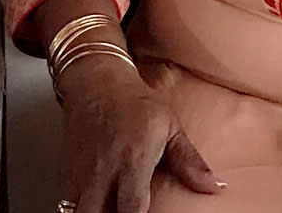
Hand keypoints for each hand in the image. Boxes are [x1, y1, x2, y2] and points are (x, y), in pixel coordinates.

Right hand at [57, 56, 223, 212]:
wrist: (98, 82)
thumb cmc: (135, 102)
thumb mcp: (170, 126)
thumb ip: (190, 162)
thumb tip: (215, 187)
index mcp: (133, 159)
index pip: (133, 207)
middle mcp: (104, 170)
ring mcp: (82, 174)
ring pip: (76, 212)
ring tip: (109, 209)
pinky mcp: (67, 174)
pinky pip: (66, 203)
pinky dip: (78, 209)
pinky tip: (94, 207)